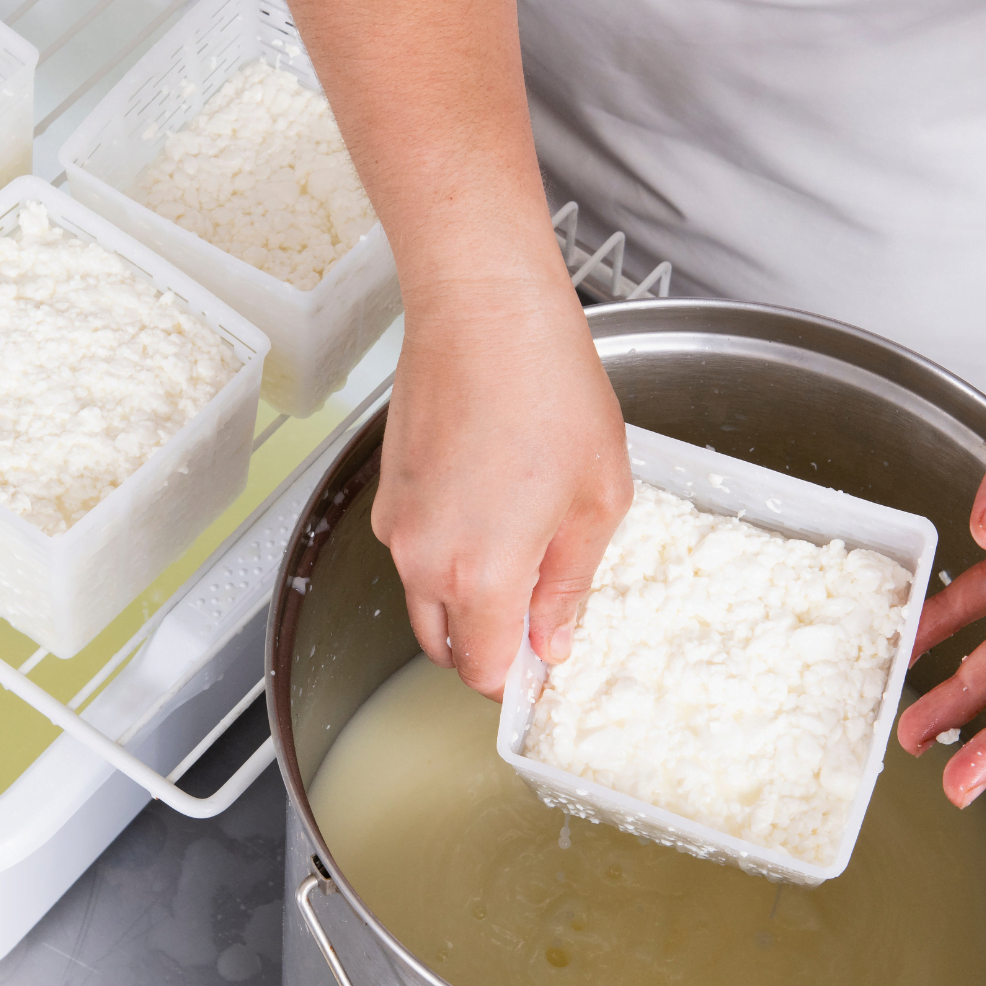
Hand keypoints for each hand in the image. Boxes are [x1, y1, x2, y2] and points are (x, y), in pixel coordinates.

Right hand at [372, 274, 632, 698]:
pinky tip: (491, 496)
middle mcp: (422, 559)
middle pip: (444, 643)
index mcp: (480, 574)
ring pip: (424, 593)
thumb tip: (553, 639)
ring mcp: (396, 522)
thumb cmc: (547, 387)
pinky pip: (414, 544)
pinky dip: (445, 547)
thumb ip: (571, 583)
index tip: (548, 659)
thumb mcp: (598, 498)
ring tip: (521, 536)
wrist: (483, 308)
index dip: (519, 677)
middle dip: (487, 644)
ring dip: (465, 593)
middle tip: (538, 609)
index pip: (484, 671)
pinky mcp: (387, 488)